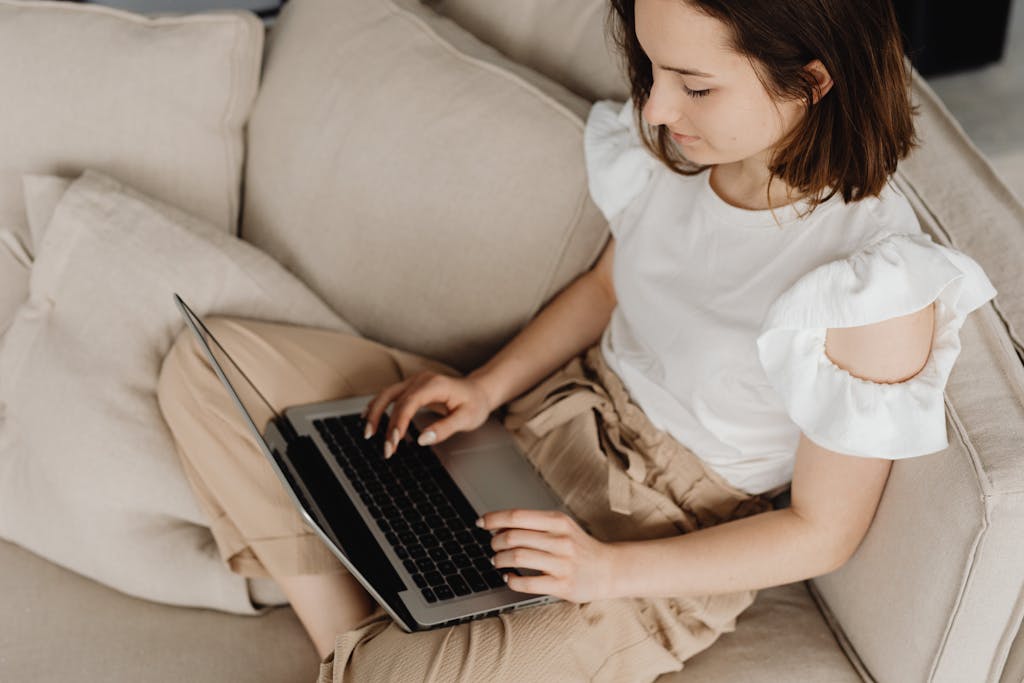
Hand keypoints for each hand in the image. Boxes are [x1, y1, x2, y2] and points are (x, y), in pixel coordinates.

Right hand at [362, 370, 493, 457]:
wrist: (479, 391)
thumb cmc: (475, 404)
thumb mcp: (467, 419)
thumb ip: (445, 428)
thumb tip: (422, 439)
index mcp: (434, 385)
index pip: (409, 403)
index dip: (398, 422)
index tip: (394, 441)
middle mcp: (421, 380)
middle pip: (394, 399)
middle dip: (386, 425)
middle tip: (385, 449)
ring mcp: (415, 381)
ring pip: (387, 395)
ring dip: (375, 413)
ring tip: (368, 434)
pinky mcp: (412, 387)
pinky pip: (390, 395)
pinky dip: (378, 406)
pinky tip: (368, 416)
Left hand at [477, 509, 617, 602]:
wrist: (609, 569)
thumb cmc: (579, 547)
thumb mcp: (561, 526)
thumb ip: (535, 524)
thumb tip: (499, 525)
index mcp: (558, 521)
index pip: (517, 516)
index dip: (494, 519)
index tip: (481, 522)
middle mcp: (560, 540)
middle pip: (513, 537)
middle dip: (495, 542)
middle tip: (493, 546)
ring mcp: (561, 563)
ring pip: (517, 558)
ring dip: (499, 560)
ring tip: (497, 561)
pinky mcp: (562, 585)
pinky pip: (527, 583)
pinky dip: (512, 580)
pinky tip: (509, 578)